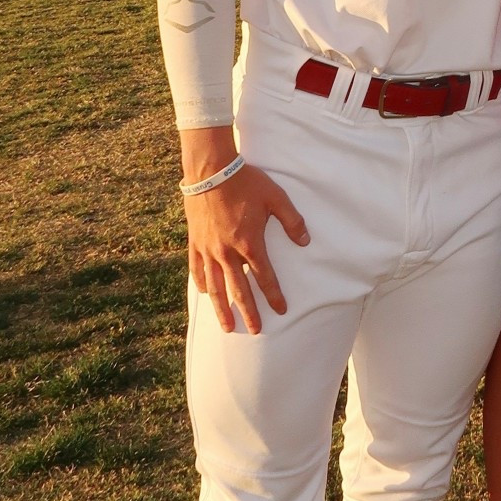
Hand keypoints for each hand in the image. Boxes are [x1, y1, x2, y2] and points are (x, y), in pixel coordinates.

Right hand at [184, 162, 309, 334]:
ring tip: (228, 326)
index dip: (274, 296)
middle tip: (255, 331)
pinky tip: (205, 294)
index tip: (281, 310)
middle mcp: (228, 253)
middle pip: (239, 290)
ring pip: (215, 287)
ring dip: (222, 308)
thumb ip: (292, 221)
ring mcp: (209, 249)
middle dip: (249, 312)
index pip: (265, 278)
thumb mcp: (276, 197)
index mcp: (250, 244)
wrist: (210, 169)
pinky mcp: (195, 242)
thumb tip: (305, 242)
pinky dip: (202, 283)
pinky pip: (197, 269)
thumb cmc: (246, 182)